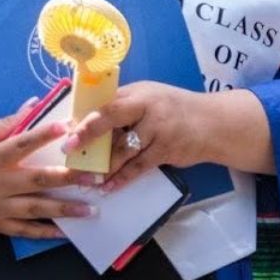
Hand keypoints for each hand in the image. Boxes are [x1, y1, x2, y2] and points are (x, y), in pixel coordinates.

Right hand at [0, 112, 99, 238]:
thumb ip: (4, 123)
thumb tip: (33, 106)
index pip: (22, 143)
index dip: (45, 134)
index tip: (68, 128)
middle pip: (38, 180)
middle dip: (69, 179)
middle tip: (94, 177)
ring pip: (37, 210)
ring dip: (66, 209)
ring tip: (91, 208)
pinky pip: (24, 231)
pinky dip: (45, 233)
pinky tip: (65, 232)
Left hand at [64, 81, 209, 192]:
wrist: (213, 123)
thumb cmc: (174, 108)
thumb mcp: (149, 97)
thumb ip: (123, 105)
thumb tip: (88, 120)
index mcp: (138, 92)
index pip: (107, 102)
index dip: (86, 116)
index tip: (66, 130)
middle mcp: (147, 107)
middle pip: (111, 118)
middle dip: (89, 135)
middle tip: (70, 152)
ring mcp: (157, 129)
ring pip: (123, 149)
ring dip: (103, 166)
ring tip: (85, 177)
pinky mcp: (166, 150)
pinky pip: (138, 167)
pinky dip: (122, 178)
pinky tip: (108, 187)